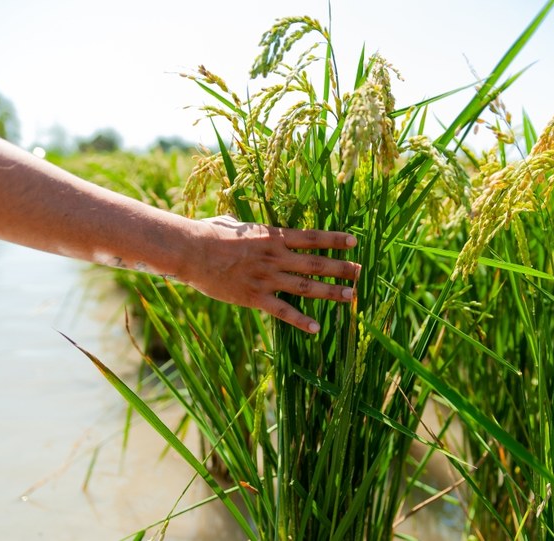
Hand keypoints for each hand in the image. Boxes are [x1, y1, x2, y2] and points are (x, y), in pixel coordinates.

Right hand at [185, 216, 359, 332]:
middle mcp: (276, 257)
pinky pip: (283, 311)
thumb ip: (246, 228)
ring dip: (331, 292)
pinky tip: (317, 328)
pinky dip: (301, 321)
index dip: (335, 239)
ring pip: (307, 287)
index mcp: (273, 236)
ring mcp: (267, 278)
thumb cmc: (209, 233)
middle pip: (316, 263)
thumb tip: (242, 225)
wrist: (192, 251)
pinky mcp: (255, 297)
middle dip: (341, 268)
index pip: (312, 237)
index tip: (354, 241)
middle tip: (361, 272)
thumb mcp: (233, 224)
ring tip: (351, 297)